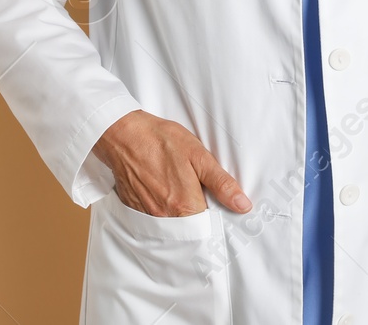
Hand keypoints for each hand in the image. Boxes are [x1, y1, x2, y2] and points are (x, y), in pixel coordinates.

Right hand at [91, 109, 251, 215]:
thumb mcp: (198, 156)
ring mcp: (147, 216)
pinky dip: (163, 214)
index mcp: (184, 206)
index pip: (208, 230)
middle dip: (199, 223)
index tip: (220, 211)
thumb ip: (221, 183)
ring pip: (172, 229)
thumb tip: (243, 205)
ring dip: (180, 219)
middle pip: (189, 232)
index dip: (217, 222)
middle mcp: (165, 217)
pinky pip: (154, 222)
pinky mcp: (135, 210)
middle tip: (200, 199)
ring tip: (181, 195)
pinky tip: (164, 194)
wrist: (124, 134)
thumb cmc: (162, 141)